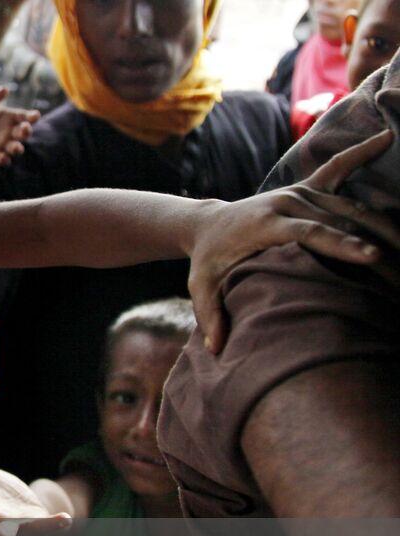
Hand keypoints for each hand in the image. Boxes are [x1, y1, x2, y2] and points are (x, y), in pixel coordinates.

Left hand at [0, 87, 38, 165]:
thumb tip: (4, 89)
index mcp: (13, 117)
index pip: (26, 117)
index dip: (32, 116)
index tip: (35, 115)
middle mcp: (11, 131)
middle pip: (23, 133)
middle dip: (26, 132)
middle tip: (25, 129)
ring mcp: (4, 142)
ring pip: (15, 147)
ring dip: (17, 148)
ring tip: (16, 148)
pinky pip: (3, 158)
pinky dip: (4, 159)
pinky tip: (2, 158)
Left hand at [188, 129, 399, 352]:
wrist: (207, 223)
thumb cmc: (208, 260)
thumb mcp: (202, 286)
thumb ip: (210, 315)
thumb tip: (215, 350)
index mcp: (266, 223)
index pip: (310, 233)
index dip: (342, 244)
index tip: (373, 257)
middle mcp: (287, 201)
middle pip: (339, 221)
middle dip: (374, 243)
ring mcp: (298, 191)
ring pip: (350, 205)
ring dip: (383, 223)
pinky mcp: (306, 186)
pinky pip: (338, 167)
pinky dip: (362, 153)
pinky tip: (387, 138)